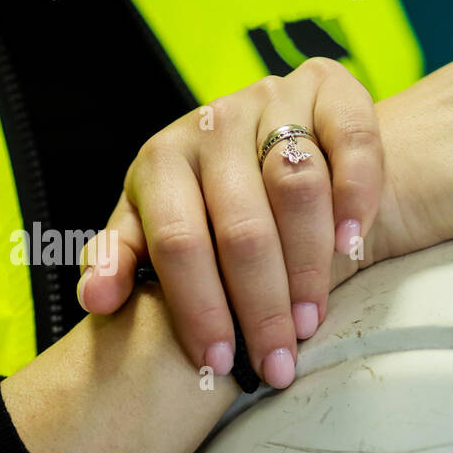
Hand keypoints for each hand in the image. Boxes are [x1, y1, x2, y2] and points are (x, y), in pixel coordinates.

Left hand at [76, 59, 382, 387]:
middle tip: (276, 362)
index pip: (176, 239)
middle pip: (240, 226)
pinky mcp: (331, 91)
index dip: (198, 306)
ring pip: (295, 188)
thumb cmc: (211, 199)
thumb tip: (97, 301)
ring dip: (308, 265)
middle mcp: (213, 123)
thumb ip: (126, 256)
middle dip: (259, 306)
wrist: (280, 136)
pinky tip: (351, 244)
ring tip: (311, 322)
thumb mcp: (157, 220)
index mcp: (161, 159)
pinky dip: (355, 196)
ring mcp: (273, 100)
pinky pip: (351, 142)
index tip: (218, 362)